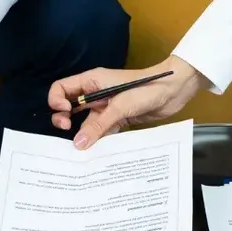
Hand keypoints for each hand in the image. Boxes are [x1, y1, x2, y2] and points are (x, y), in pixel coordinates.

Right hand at [48, 56, 205, 148]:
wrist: (174, 91)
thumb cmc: (147, 88)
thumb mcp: (120, 105)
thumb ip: (98, 125)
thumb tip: (78, 144)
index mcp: (92, 81)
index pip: (61, 88)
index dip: (57, 101)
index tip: (66, 113)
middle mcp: (95, 94)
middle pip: (69, 107)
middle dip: (64, 119)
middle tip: (68, 130)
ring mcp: (106, 107)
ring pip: (86, 123)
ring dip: (84, 134)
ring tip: (85, 147)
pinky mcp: (118, 118)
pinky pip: (102, 131)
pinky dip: (100, 140)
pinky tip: (100, 150)